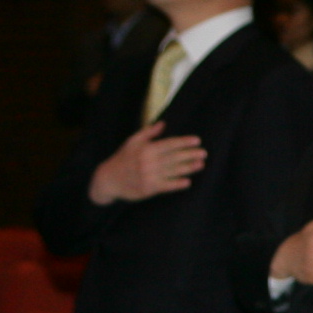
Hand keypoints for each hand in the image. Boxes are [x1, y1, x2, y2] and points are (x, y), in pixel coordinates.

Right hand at [91, 120, 207, 204]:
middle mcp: (148, 162)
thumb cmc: (122, 158)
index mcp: (145, 149)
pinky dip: (177, 184)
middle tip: (204, 153)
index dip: (184, 142)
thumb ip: (148, 133)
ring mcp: (149, 176)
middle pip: (174, 157)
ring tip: (201, 164)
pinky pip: (166, 186)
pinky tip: (187, 182)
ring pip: (172, 171)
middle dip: (190, 155)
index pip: (169, 144)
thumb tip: (163, 123)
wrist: (108, 179)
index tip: (197, 140)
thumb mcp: (132, 142)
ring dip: (188, 168)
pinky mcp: (148, 189)